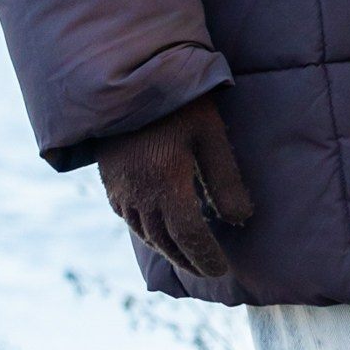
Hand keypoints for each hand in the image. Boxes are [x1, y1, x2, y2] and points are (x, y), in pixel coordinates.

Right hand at [99, 91, 253, 277]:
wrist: (127, 78)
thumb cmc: (178, 102)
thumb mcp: (211, 136)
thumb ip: (226, 180)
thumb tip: (240, 220)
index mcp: (166, 185)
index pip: (189, 236)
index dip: (205, 257)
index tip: (221, 270)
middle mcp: (138, 194)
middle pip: (165, 241)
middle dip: (188, 260)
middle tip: (208, 271)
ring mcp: (119, 189)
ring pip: (145, 233)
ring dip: (168, 250)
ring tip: (188, 257)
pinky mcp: (109, 180)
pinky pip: (127, 218)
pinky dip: (147, 232)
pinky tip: (158, 231)